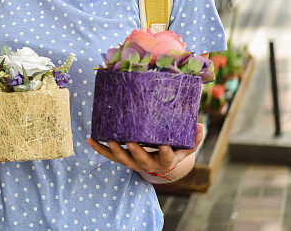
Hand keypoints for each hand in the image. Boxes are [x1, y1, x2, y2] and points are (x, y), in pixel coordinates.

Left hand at [85, 123, 204, 175]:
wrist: (162, 162)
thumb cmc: (176, 148)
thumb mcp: (186, 144)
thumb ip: (194, 137)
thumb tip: (201, 125)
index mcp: (166, 161)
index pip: (168, 159)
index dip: (166, 153)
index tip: (165, 146)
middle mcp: (148, 164)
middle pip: (142, 161)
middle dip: (136, 151)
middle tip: (131, 141)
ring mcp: (133, 162)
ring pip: (123, 160)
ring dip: (115, 150)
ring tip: (109, 139)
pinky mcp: (122, 158)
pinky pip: (109, 155)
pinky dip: (99, 148)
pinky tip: (89, 139)